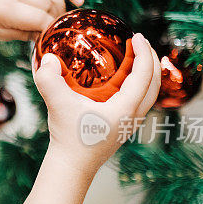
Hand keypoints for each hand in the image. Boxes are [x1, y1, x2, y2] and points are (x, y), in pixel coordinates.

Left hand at [0, 0, 83, 41]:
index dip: (50, 29)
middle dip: (56, 18)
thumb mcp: (3, 34)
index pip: (39, 19)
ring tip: (60, 18)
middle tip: (56, 29)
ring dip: (60, 6)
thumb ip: (27, 34)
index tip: (53, 37)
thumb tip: (50, 36)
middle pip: (48, 4)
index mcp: (7, 8)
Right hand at [32, 33, 160, 171]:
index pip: (144, 74)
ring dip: (146, 73)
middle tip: (140, 43)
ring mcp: (131, 123)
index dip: (144, 52)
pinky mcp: (123, 127)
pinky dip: (136, 85)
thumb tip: (47, 58)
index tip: (137, 36)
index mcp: (126, 108)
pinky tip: (118, 80)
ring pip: (149, 93)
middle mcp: (134, 115)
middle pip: (155, 83)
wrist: (72, 167)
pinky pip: (138, 100)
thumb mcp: (58, 105)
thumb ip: (50, 80)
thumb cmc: (68, 138)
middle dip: (151, 60)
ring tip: (133, 58)